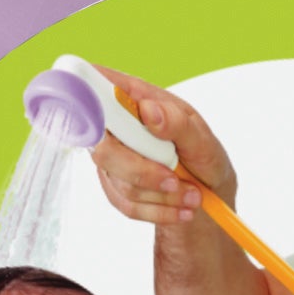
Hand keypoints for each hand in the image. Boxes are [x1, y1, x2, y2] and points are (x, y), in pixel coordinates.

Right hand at [89, 77, 237, 227]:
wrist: (209, 193)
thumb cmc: (205, 156)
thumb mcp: (203, 139)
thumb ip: (177, 123)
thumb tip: (149, 110)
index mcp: (139, 99)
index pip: (100, 83)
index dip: (84, 88)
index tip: (101, 111)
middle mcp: (119, 126)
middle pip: (104, 147)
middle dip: (143, 171)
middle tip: (176, 180)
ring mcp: (113, 157)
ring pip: (119, 180)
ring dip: (160, 195)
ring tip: (192, 196)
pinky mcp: (115, 185)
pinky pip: (126, 204)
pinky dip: (157, 211)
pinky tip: (179, 209)